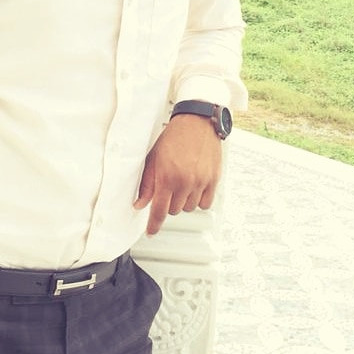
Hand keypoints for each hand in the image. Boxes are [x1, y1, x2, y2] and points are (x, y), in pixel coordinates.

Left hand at [134, 114, 221, 234]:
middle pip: (174, 210)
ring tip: (182, 183)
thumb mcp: (154, 158)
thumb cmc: (174, 137)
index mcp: (167, 177)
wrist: (197, 122)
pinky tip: (195, 188)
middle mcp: (185, 182)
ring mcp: (201, 182)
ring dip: (184, 201)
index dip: (154, 225)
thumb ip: (147, 184)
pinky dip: (199, 200)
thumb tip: (139, 204)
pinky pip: (206, 203)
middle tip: (169, 188)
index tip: (151, 232)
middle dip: (169, 203)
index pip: (159, 210)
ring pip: (190, 208)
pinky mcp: (214, 179)